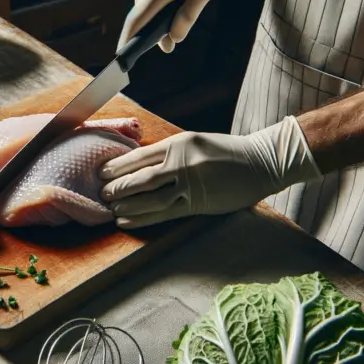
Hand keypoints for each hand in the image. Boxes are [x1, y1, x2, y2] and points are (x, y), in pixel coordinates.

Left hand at [99, 117, 320, 228]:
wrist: (261, 162)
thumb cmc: (227, 152)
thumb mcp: (196, 142)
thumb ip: (171, 152)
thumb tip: (140, 164)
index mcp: (180, 143)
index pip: (140, 156)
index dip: (118, 166)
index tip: (102, 173)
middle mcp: (182, 162)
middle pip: (140, 178)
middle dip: (117, 187)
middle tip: (102, 194)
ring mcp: (190, 184)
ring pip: (149, 198)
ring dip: (127, 205)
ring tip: (111, 209)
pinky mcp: (198, 203)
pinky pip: (164, 213)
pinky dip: (143, 218)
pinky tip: (127, 221)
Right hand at [118, 0, 231, 52]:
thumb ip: (188, 17)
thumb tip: (173, 39)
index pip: (135, 23)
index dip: (127, 43)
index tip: (121, 60)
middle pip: (140, 17)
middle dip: (151, 33)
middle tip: (170, 42)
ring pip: (145, 5)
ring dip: (158, 14)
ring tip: (183, 6)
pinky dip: (157, 1)